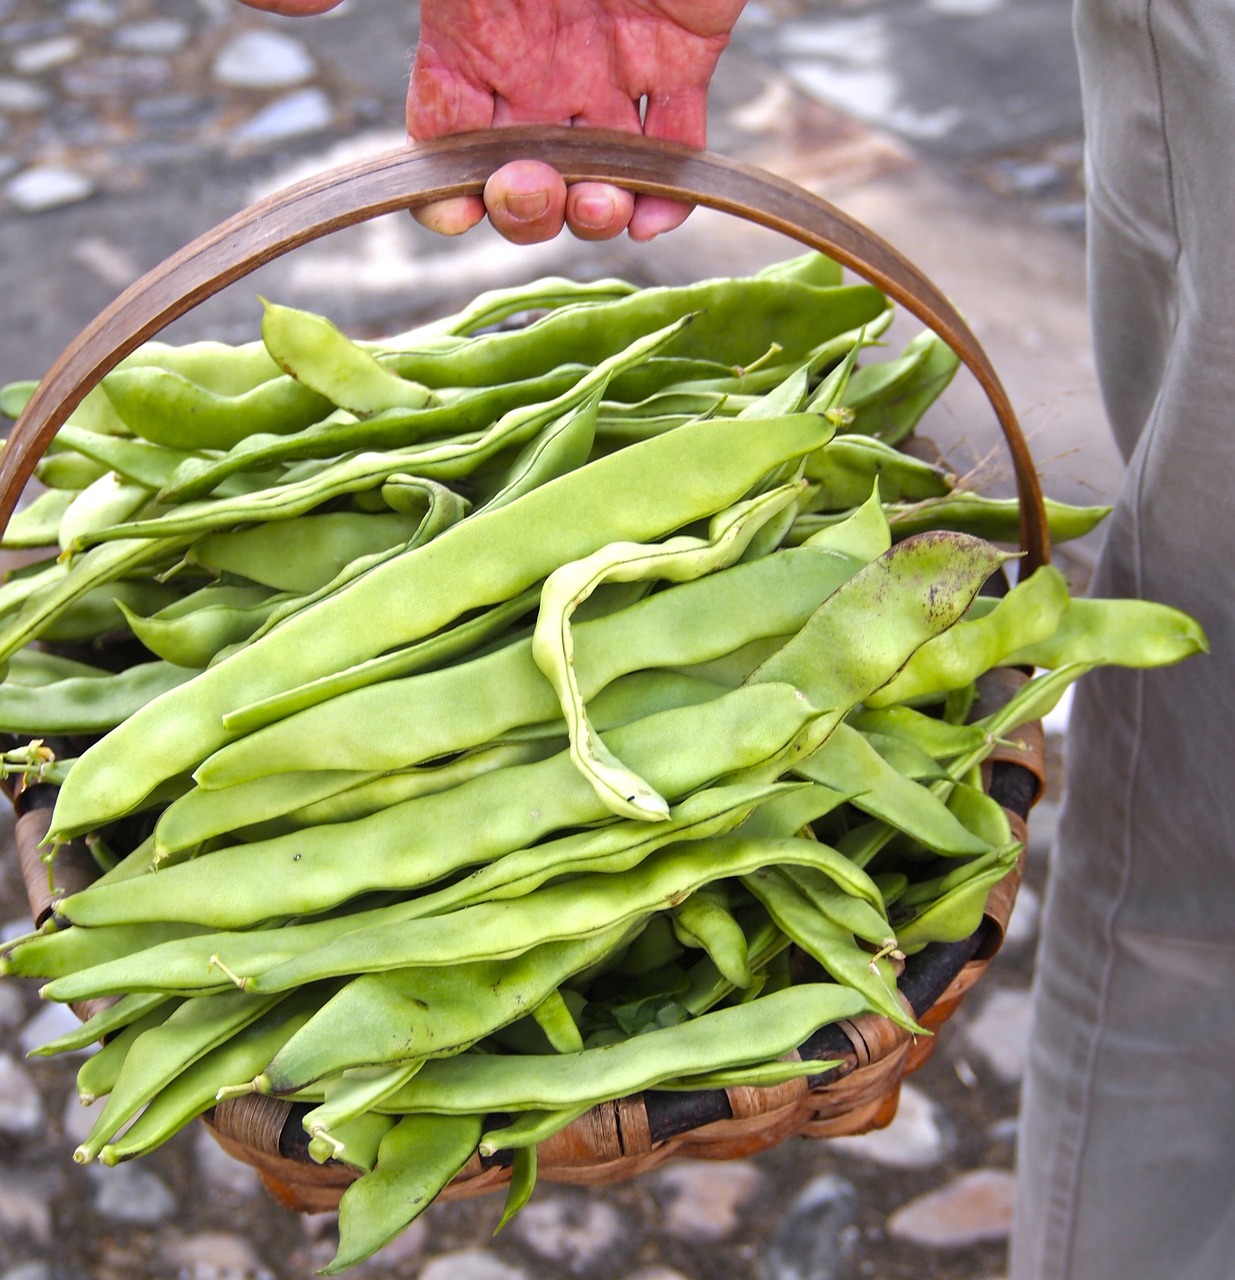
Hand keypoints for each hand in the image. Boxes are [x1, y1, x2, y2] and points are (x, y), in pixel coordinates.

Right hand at [239, 0, 745, 242]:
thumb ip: (426, 7)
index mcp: (469, 39)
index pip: (443, 138)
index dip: (443, 192)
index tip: (455, 206)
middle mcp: (536, 69)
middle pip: (520, 176)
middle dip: (522, 208)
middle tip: (530, 188)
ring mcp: (607, 70)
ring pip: (596, 178)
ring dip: (591, 215)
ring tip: (599, 203)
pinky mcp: (679, 59)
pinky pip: (677, 145)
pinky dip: (668, 193)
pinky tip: (655, 210)